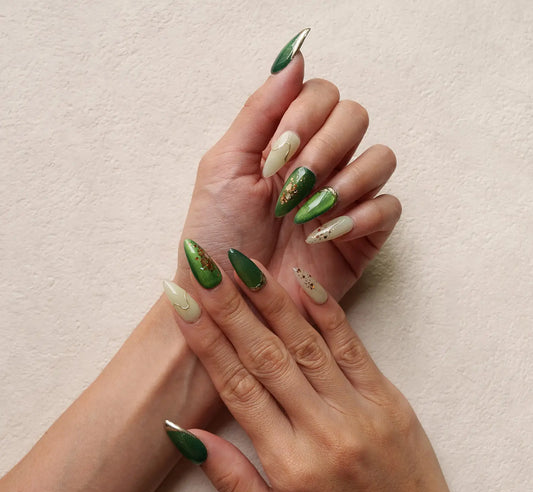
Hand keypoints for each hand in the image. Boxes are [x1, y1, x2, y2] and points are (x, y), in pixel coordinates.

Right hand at [166, 252, 465, 491]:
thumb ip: (232, 478)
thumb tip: (186, 435)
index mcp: (289, 464)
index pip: (236, 386)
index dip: (206, 341)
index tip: (182, 303)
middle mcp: (322, 430)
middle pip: (265, 355)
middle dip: (230, 306)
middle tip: (205, 266)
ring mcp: (358, 410)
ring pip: (305, 343)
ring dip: (272, 300)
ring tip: (245, 265)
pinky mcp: (388, 399)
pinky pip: (353, 347)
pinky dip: (327, 313)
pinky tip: (304, 282)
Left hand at [176, 53, 399, 306]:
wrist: (229, 298)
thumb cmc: (218, 235)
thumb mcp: (224, 166)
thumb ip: (258, 110)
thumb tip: (295, 55)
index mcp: (286, 142)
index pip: (321, 94)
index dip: (306, 116)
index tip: (276, 155)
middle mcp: (320, 163)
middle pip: (355, 116)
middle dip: (324, 149)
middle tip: (291, 188)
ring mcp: (344, 197)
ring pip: (381, 157)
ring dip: (346, 181)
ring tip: (306, 215)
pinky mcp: (363, 235)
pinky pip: (391, 206)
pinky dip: (363, 215)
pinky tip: (326, 234)